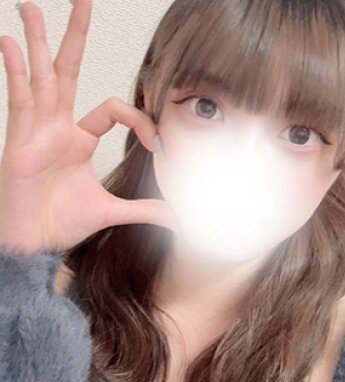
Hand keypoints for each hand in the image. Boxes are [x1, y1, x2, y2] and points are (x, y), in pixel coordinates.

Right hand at [0, 0, 178, 253]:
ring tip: (32, 8)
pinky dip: (16, 71)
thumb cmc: (62, 223)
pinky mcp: (20, 140)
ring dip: (38, 42)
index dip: (140, 119)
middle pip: (67, 73)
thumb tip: (176, 218)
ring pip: (40, 76)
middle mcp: (58, 128)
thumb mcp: (111, 210)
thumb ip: (144, 209)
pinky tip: (13, 44)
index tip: (159, 142)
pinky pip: (19, 99)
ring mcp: (37, 130)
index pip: (114, 110)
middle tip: (82, 1)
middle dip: (74, 38)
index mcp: (80, 140)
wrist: (36, 243)